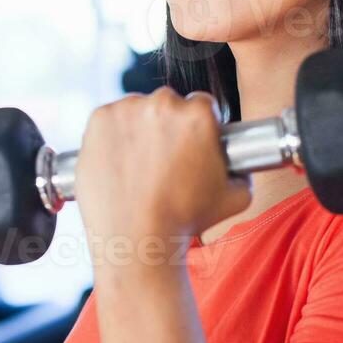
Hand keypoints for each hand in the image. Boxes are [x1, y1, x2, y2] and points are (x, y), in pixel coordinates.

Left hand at [74, 88, 252, 271]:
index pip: (202, 104)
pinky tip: (118, 160)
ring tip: (138, 163)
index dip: (198, 125)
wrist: (136, 238)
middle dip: (167, 125)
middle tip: (162, 158)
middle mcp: (163, 104)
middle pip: (168, 104)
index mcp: (198, 115)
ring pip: (137, 110)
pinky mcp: (99, 119)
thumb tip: (240, 167)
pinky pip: (108, 119)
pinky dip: (111, 134)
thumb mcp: (235, 198)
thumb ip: (243, 172)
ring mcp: (127, 109)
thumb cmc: (185, 221)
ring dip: (138, 127)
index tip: (189, 143)